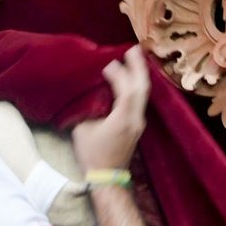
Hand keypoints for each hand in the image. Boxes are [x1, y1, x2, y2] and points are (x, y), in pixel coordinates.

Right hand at [72, 47, 150, 171]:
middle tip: (132, 48)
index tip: (107, 62)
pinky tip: (131, 77)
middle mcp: (136, 119)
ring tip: (134, 57)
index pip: (126, 90)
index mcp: (122, 119)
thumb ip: (88, 107)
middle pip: (142, 88)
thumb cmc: (92, 154)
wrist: (107, 177)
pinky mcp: (137, 125)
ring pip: (144, 93)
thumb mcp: (82, 129)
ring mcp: (139, 122)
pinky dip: (136, 85)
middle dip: (138, 66)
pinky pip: (140, 99)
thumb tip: (89, 91)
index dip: (119, 74)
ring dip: (139, 74)